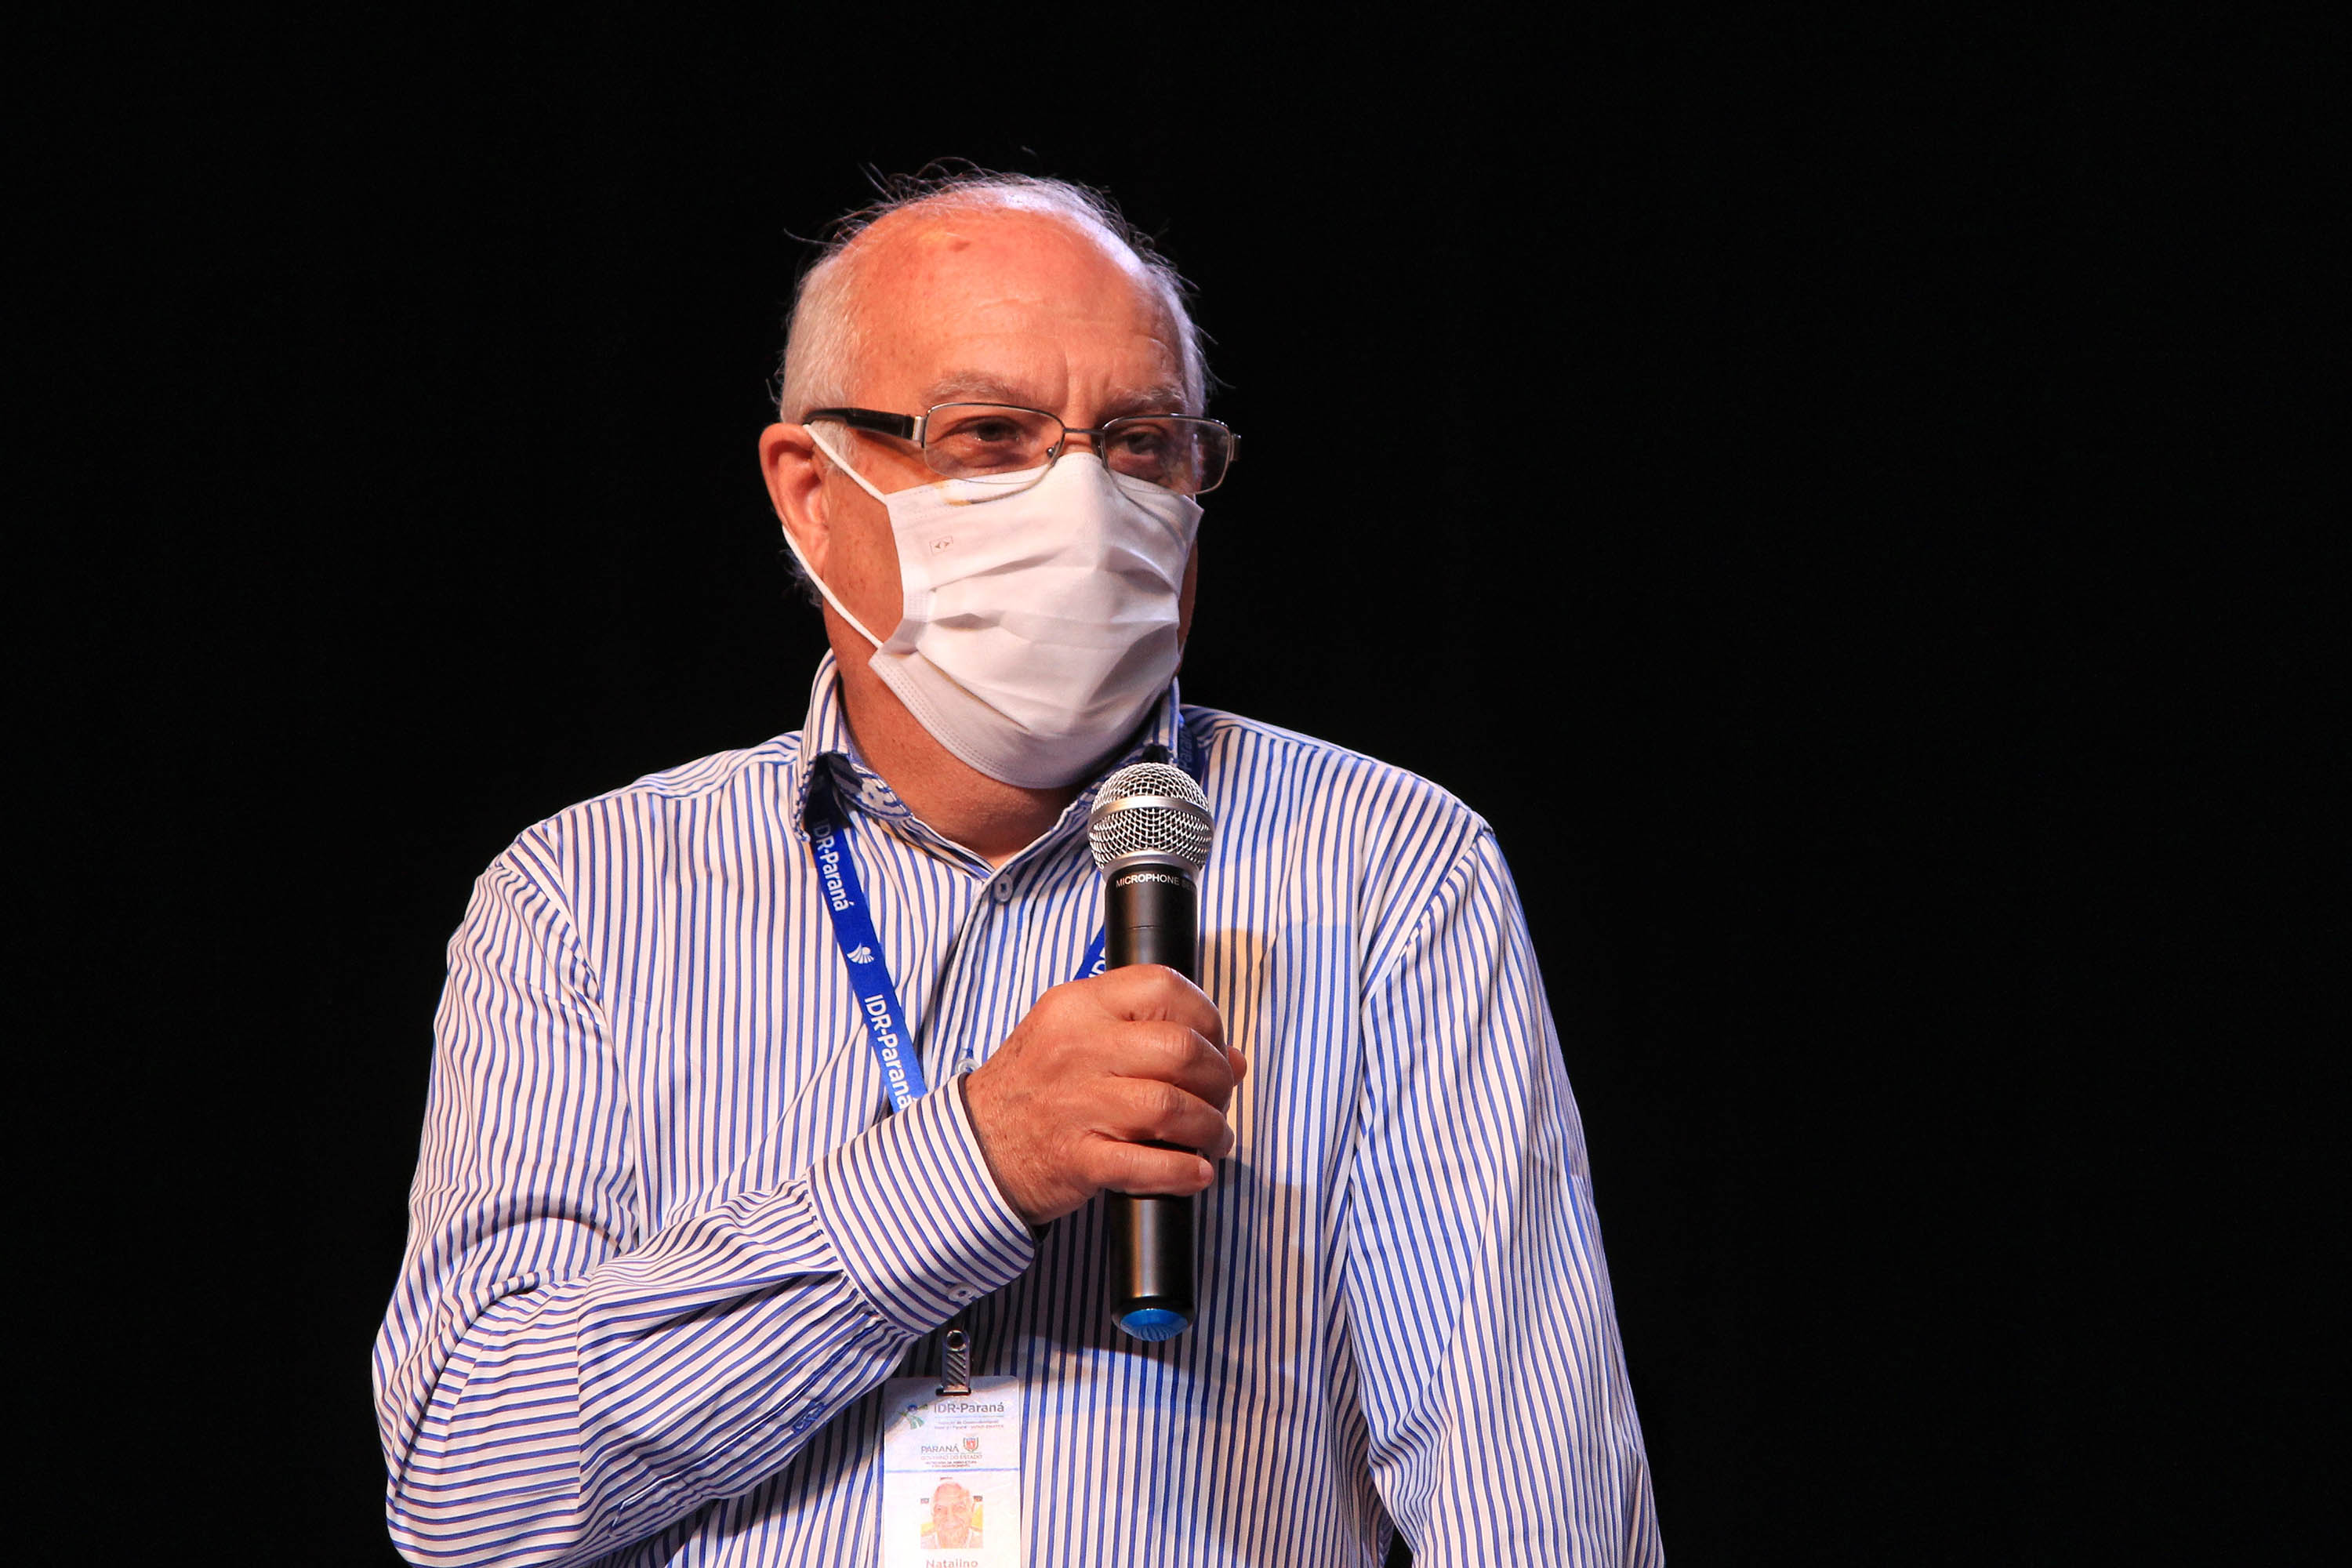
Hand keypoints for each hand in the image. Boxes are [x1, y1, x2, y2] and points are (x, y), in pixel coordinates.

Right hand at [959, 966, 1247, 1226]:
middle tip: (1219, 1099)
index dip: (1207, 1017)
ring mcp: (1076, 1104)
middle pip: (1179, 1049)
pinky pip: (1147, 1164)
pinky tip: (1197, 1172)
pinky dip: (1184, 1171)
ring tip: (1214, 1139)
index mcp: (1078, 1005)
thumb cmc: (1035, 1089)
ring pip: (1170, 1107)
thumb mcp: (1076, 1037)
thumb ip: (1147, 1035)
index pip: (1163, 986)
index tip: (1214, 1045)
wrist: (976, 1147)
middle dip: (1217, 1079)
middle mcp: (1077, 1048)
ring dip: (1209, 1128)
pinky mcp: (1077, 1158)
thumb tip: (1232, 1060)